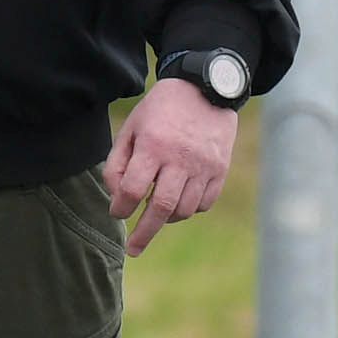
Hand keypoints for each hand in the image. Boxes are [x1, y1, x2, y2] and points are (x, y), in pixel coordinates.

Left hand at [107, 76, 240, 252]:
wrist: (206, 88)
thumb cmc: (161, 110)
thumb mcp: (132, 128)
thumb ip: (118, 163)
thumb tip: (117, 198)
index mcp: (153, 146)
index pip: (132, 189)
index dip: (120, 207)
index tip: (117, 212)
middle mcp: (180, 158)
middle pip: (161, 207)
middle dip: (144, 233)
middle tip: (133, 249)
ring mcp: (204, 165)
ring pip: (184, 209)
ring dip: (167, 218)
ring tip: (157, 213)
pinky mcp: (220, 169)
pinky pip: (205, 203)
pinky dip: (189, 209)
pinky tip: (179, 201)